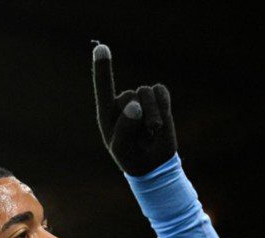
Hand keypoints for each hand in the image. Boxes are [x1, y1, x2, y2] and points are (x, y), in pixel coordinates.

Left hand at [92, 42, 177, 175]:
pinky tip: (160, 123)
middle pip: (128, 96)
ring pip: (145, 93)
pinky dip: (163, 107)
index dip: (103, 68)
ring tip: (149, 133)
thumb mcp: (121, 148)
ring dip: (151, 116)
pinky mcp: (159, 99)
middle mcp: (123, 101)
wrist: (152, 162)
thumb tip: (136, 105)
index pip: (103, 88)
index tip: (101, 48)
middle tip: (138, 138)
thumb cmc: (130, 155)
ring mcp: (141, 98)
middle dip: (136, 119)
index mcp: (107, 112)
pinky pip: (161, 92)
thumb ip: (125, 128)